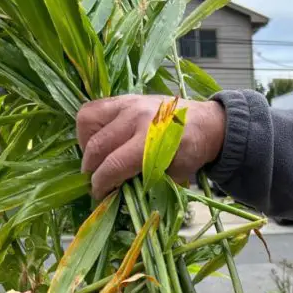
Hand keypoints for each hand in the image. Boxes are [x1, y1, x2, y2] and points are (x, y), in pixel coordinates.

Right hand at [77, 95, 226, 198]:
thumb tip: (116, 191)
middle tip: (96, 181)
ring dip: (86, 144)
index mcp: (153, 140)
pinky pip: (93, 108)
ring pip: (87, 120)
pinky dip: (89, 127)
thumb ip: (145, 181)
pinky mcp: (124, 97)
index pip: (114, 164)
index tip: (98, 194)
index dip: (101, 184)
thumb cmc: (191, 151)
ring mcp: (128, 103)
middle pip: (97, 145)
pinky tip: (100, 141)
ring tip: (96, 158)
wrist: (206, 123)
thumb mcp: (174, 173)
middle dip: (91, 169)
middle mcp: (136, 118)